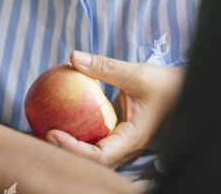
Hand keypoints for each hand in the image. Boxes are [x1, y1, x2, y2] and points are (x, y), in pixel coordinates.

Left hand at [45, 51, 185, 168]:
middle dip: (65, 153)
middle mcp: (126, 148)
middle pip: (91, 162)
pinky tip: (59, 121)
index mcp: (133, 139)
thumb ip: (105, 66)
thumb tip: (74, 57)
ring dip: (69, 148)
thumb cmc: (163, 83)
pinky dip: (77, 136)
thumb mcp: (135, 72)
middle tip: (39, 135)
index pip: (99, 156)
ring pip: (92, 156)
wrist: (181, 91)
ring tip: (43, 133)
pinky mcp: (117, 137)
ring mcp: (122, 145)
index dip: (73, 149)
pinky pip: (94, 143)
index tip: (52, 133)